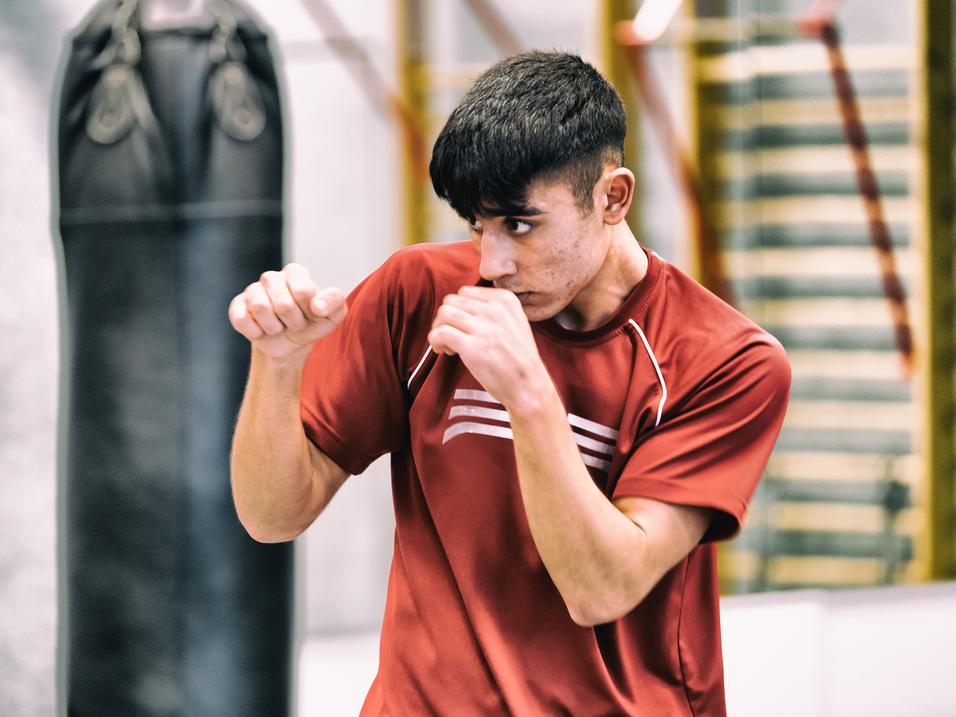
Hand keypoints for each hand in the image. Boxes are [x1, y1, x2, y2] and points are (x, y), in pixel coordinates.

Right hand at [228, 263, 346, 360]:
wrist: (290, 343)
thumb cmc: (312, 323)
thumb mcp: (333, 316)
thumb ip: (334, 303)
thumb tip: (317, 305)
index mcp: (296, 273)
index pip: (303, 291)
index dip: (309, 310)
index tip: (313, 314)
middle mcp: (272, 277)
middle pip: (282, 303)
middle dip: (294, 322)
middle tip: (296, 324)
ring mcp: (252, 290)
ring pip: (259, 308)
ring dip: (274, 328)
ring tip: (280, 327)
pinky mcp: (237, 306)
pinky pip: (241, 319)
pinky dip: (256, 332)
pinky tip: (262, 330)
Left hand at [428, 286, 550, 411]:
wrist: (529, 385)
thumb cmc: (519, 359)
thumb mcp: (516, 322)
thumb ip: (494, 309)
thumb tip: (463, 307)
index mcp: (505, 300)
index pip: (466, 292)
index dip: (459, 309)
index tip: (463, 326)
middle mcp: (494, 309)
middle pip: (451, 301)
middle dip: (446, 318)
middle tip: (452, 336)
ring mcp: (483, 327)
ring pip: (444, 313)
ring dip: (438, 328)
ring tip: (447, 344)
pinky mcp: (472, 347)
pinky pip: (440, 333)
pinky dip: (435, 341)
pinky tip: (445, 351)